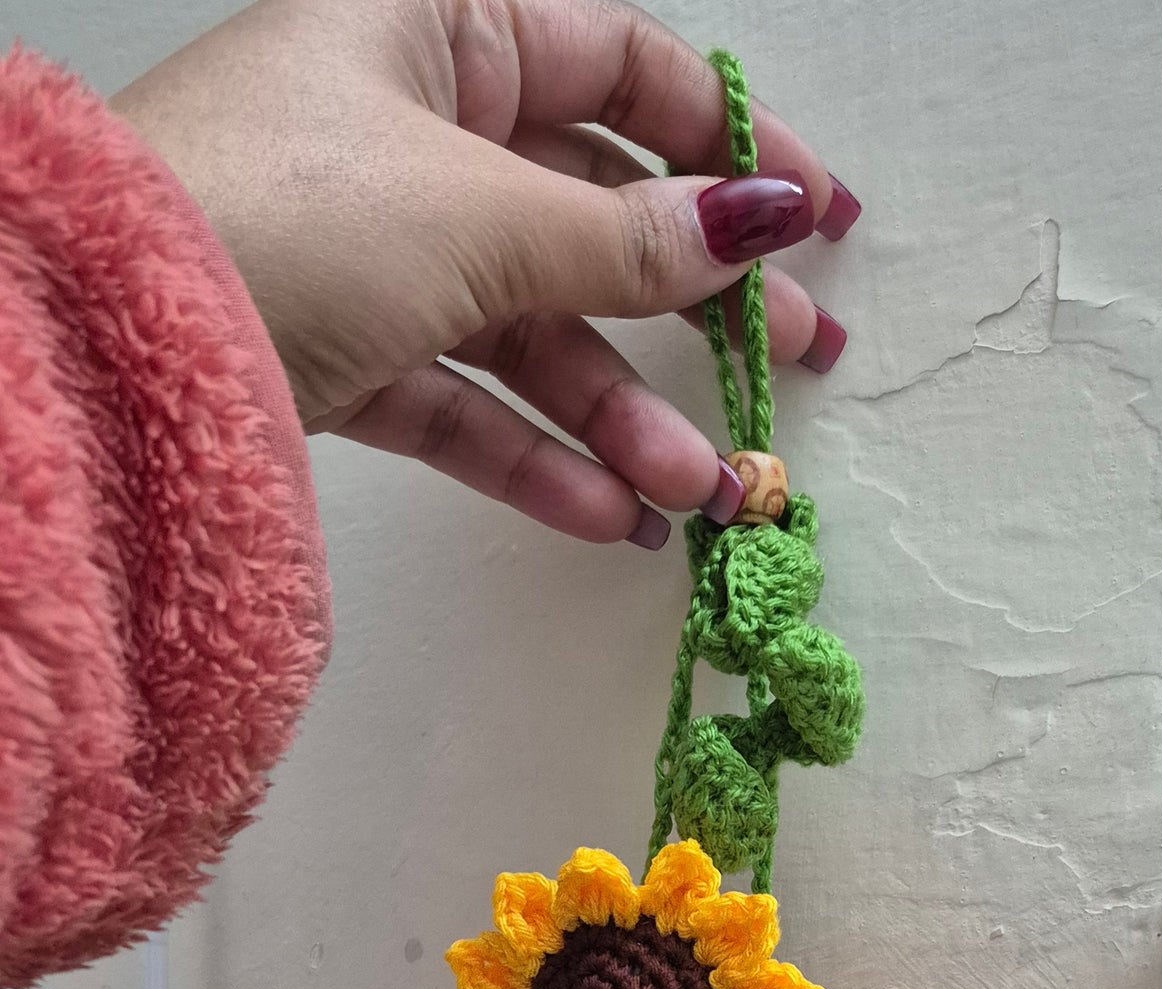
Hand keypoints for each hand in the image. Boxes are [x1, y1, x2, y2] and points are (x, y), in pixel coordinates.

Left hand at [113, 0, 858, 546]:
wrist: (96, 351)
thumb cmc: (287, 213)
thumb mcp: (477, 213)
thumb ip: (626, 234)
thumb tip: (762, 218)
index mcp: (437, 31)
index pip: (617, 67)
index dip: (727, 139)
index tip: (816, 215)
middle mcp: (412, 130)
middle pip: (590, 216)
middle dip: (695, 303)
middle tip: (791, 361)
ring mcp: (379, 249)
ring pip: (532, 328)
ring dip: (620, 415)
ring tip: (699, 492)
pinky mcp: (348, 351)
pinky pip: (464, 400)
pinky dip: (531, 458)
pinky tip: (605, 517)